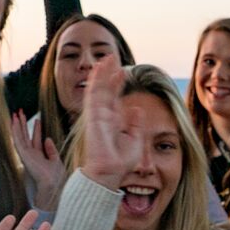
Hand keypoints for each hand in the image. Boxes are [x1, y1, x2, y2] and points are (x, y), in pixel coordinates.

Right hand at [9, 110, 66, 209]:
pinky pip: (18, 140)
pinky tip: (13, 123)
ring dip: (18, 125)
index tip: (37, 120)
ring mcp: (26, 154)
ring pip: (20, 136)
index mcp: (39, 156)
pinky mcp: (23, 155)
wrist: (52, 184)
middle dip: (24, 124)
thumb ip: (51, 150)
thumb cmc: (55, 177)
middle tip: (21, 113)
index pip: (36, 139)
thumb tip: (48, 138)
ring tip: (16, 114)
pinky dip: (15, 131)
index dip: (36, 129)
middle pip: (26, 136)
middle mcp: (31, 155)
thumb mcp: (56, 160)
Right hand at [74, 64, 140, 187]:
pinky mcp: (92, 116)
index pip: (115, 98)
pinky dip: (95, 82)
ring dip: (101, 74)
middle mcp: (104, 116)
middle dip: (108, 74)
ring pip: (98, 89)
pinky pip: (93, 95)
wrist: (110, 171)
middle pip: (106, 90)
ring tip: (105, 59)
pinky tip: (98, 70)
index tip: (123, 72)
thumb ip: (136, 122)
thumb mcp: (135, 138)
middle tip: (111, 58)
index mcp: (114, 121)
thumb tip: (137, 108)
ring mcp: (97, 115)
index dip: (118, 84)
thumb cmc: (121, 161)